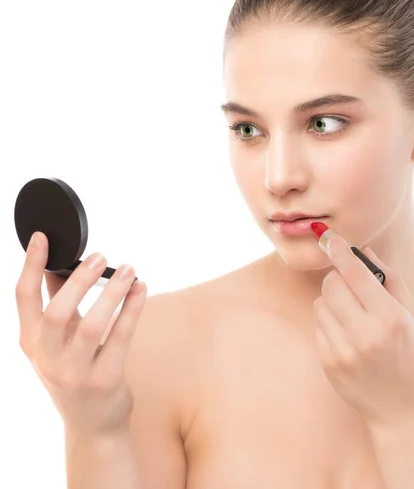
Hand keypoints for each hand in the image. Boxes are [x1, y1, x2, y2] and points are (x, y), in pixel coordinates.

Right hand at [15, 231, 146, 436]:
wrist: (93, 424)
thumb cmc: (75, 370)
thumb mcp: (59, 341)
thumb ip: (59, 303)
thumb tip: (61, 265)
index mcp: (32, 342)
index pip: (23, 299)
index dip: (31, 266)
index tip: (42, 238)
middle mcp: (48, 358)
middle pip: (56, 313)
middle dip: (78, 282)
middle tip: (100, 257)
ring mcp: (74, 373)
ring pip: (91, 326)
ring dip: (112, 293)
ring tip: (129, 269)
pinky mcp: (104, 380)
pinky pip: (120, 338)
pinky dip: (131, 309)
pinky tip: (141, 289)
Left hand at [312, 227, 413, 426]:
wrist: (402, 409)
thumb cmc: (413, 357)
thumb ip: (391, 279)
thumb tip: (364, 251)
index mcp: (391, 320)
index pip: (356, 275)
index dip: (340, 252)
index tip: (330, 237)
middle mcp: (365, 335)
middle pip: (331, 285)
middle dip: (337, 277)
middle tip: (350, 282)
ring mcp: (343, 352)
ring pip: (320, 303)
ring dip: (332, 300)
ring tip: (352, 313)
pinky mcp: (328, 363)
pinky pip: (318, 325)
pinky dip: (329, 321)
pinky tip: (348, 333)